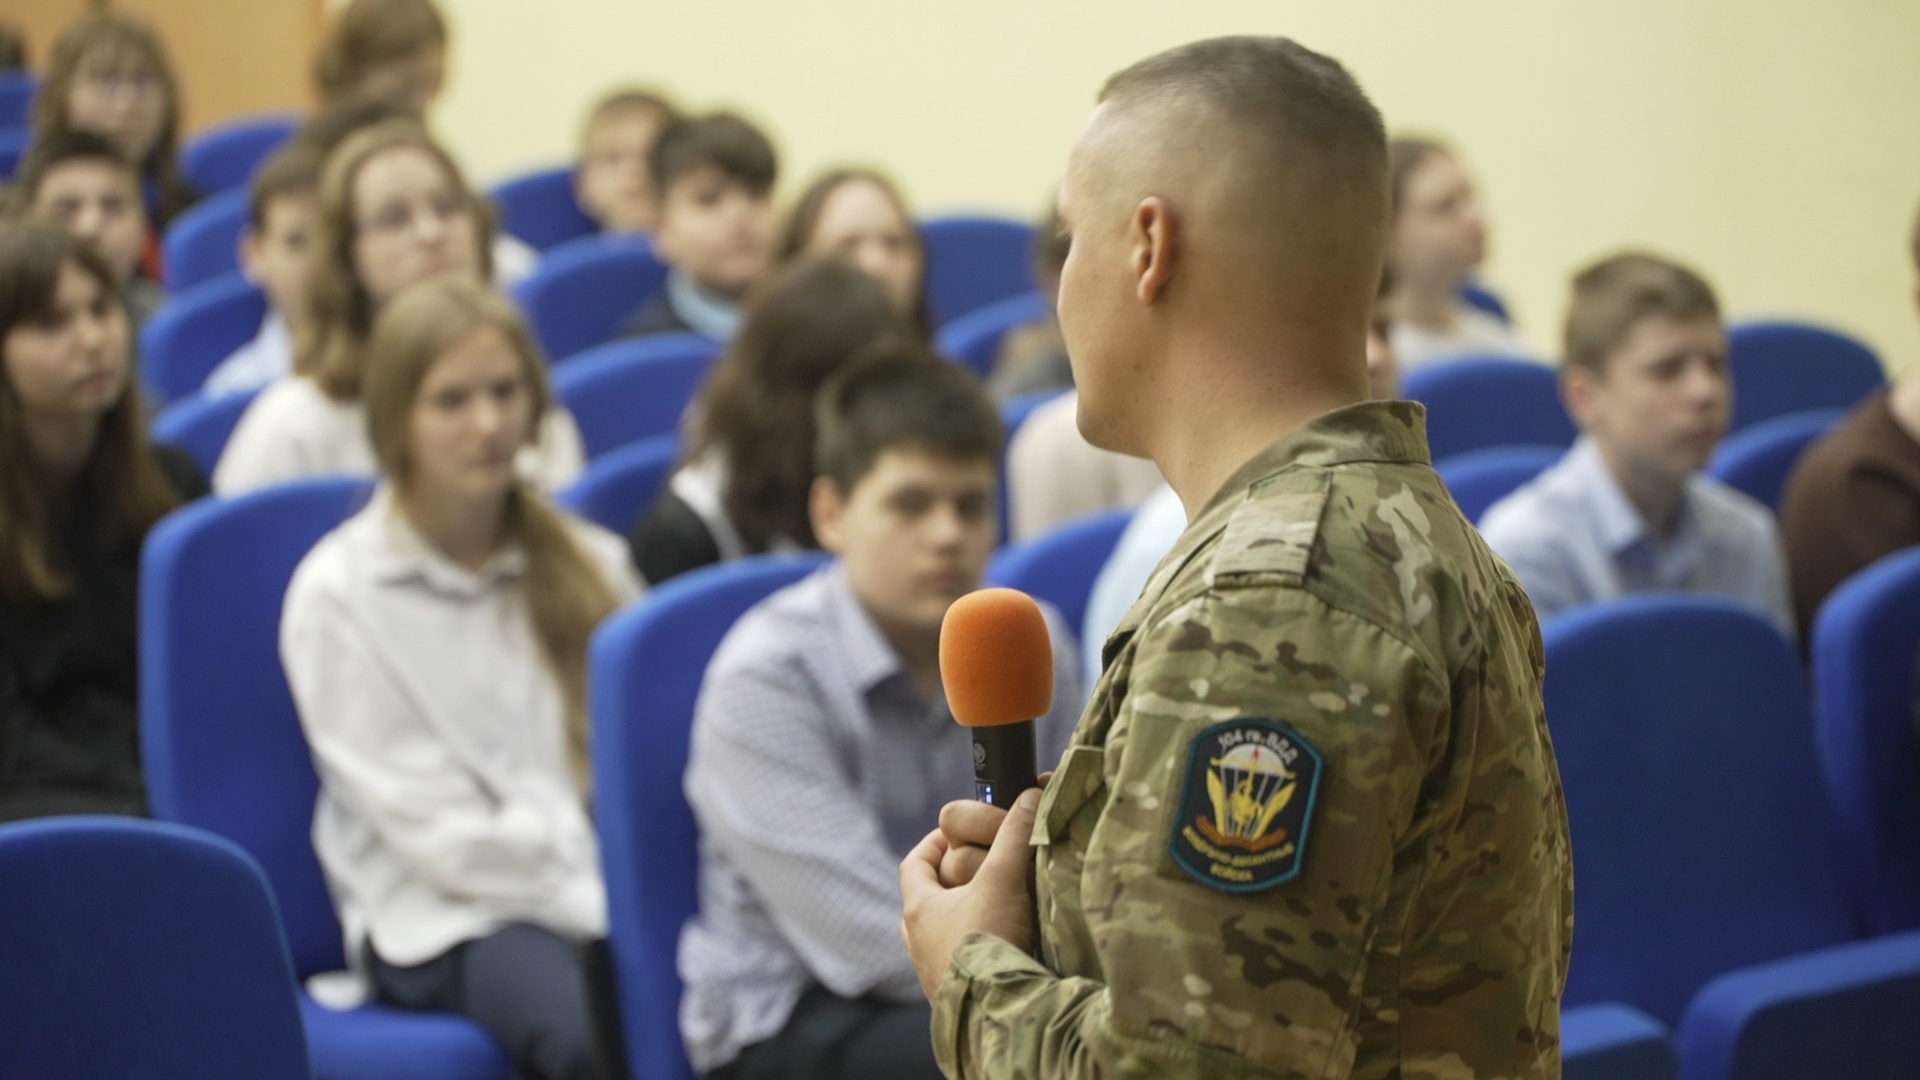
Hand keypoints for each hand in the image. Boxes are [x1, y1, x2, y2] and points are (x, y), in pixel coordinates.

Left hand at [899, 785, 1041, 999]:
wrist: (994, 1014)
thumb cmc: (987, 942)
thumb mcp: (1003, 880)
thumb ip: (1015, 836)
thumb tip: (1028, 796)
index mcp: (918, 910)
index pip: (914, 863)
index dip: (934, 843)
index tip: (957, 834)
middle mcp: (917, 942)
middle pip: (924, 899)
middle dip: (951, 881)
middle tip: (980, 869)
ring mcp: (932, 971)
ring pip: (938, 933)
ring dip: (960, 917)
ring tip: (992, 908)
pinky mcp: (951, 993)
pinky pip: (954, 960)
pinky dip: (970, 946)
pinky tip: (998, 946)